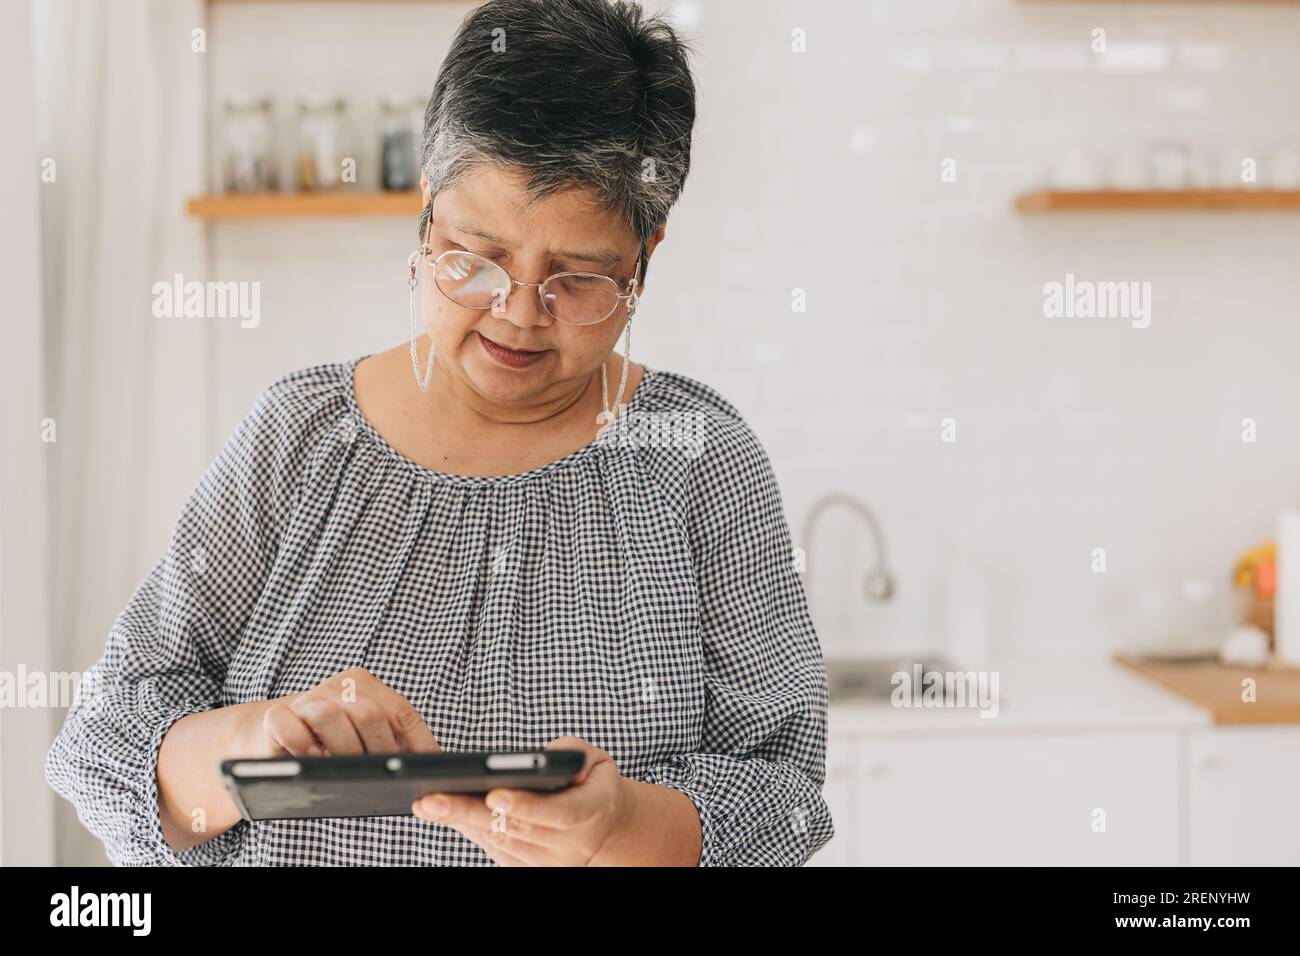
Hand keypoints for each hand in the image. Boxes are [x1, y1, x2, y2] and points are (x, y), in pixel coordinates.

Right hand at [238, 667, 439, 757]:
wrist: (275, 739)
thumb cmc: (330, 747)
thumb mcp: (364, 741)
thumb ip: (391, 745)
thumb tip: (431, 770)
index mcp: (367, 687)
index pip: (401, 712)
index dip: (419, 742)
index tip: (430, 769)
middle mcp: (339, 686)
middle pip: (369, 715)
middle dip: (380, 752)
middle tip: (382, 778)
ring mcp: (306, 698)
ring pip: (331, 716)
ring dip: (343, 749)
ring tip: (347, 773)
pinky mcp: (275, 715)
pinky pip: (287, 723)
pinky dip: (300, 741)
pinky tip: (311, 758)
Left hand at [411, 736, 631, 865]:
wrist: (605, 822)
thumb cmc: (593, 780)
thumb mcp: (594, 756)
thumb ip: (571, 753)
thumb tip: (541, 761)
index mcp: (594, 811)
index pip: (559, 813)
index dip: (526, 805)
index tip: (492, 795)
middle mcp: (575, 845)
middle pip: (517, 830)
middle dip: (471, 812)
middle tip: (433, 799)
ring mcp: (554, 863)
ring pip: (502, 843)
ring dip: (462, 824)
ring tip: (428, 805)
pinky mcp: (535, 870)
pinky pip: (498, 852)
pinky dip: (472, 832)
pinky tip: (447, 815)